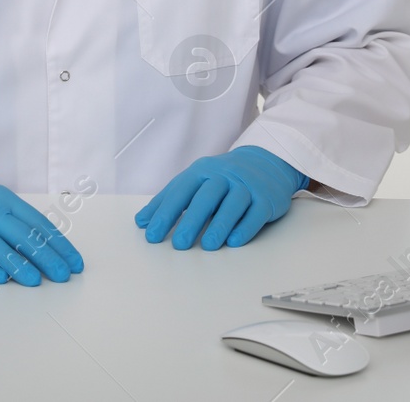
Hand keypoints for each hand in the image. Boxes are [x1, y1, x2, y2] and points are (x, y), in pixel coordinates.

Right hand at [0, 167, 84, 285]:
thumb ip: (9, 219)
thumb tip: (40, 243)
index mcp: (0, 198)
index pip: (36, 223)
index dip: (58, 244)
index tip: (73, 261)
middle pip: (22, 235)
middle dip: (46, 257)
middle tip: (63, 275)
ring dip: (19, 265)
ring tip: (36, 281)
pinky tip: (1, 279)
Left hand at [135, 146, 307, 249]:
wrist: (265, 162)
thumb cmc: (223, 178)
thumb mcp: (195, 182)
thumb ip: (169, 200)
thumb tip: (142, 221)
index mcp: (202, 171)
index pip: (181, 191)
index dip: (165, 213)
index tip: (152, 235)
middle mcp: (224, 176)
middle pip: (207, 197)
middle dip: (192, 220)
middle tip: (179, 244)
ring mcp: (247, 186)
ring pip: (233, 204)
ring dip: (220, 225)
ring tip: (208, 246)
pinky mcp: (266, 198)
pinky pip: (256, 213)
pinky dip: (245, 227)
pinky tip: (235, 241)